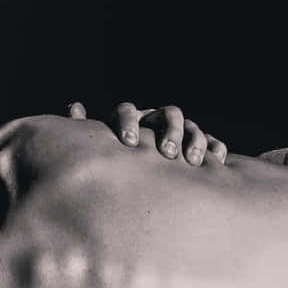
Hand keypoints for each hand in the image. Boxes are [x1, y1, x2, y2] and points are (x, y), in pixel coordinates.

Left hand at [66, 100, 227, 164]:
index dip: (128, 122)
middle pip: (168, 114)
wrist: (142, 181)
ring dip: (193, 140)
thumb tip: (73, 106)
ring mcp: (180, 133)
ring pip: (192, 127)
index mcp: (128, 120)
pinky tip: (214, 162)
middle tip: (167, 153)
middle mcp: (155, 122)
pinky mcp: (200, 148)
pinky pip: (212, 143)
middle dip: (170, 132)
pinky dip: (214, 149)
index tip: (127, 142)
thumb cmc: (114, 165)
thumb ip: (83, 130)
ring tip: (191, 162)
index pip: (127, 111)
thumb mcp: (98, 149)